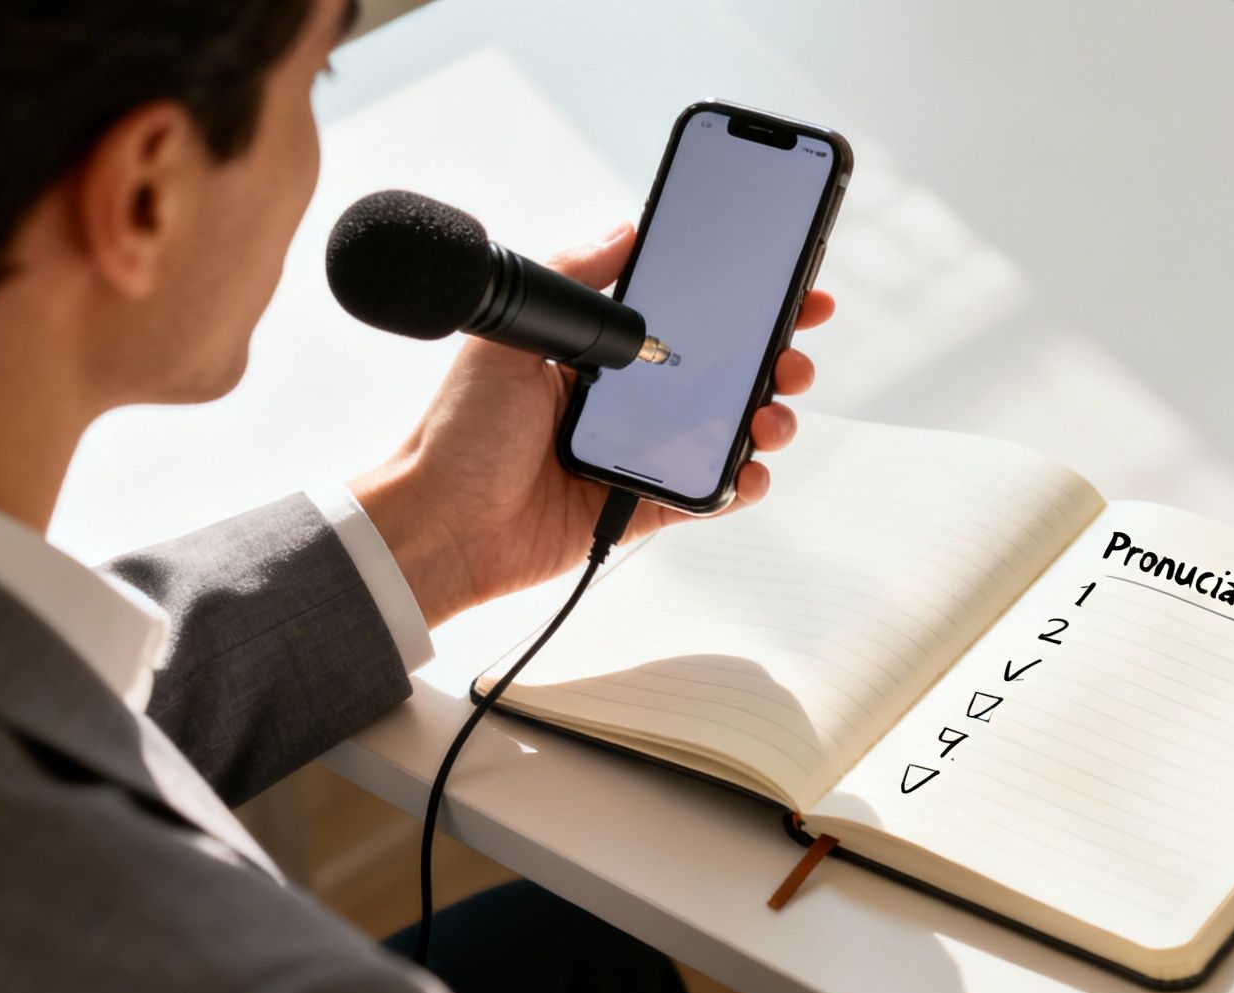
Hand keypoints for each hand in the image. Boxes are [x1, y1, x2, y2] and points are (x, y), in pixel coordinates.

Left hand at [350, 222, 834, 628]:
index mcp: (602, 353)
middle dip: (774, 359)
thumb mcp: (509, 333)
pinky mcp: (644, 507)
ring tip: (771, 413)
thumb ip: (571, 280)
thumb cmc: (460, 431)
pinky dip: (741, 484)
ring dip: (767, 418)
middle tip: (794, 355)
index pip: (687, 317)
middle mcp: (630, 400)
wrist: (439, 523)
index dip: (742, 302)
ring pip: (728, 432)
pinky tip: (750, 469)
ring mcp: (641, 454)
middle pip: (724, 373)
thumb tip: (627, 227)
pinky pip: (709, 495)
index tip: (788, 287)